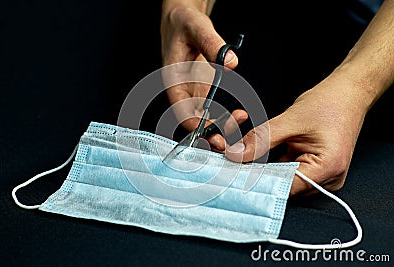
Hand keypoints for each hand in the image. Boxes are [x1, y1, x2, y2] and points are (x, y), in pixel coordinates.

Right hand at [160, 3, 247, 150]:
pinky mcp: (203, 92)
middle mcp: (182, 91)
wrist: (184, 21)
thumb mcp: (196, 28)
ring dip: (219, 128)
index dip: (193, 124)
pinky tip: (239, 115)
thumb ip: (212, 43)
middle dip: (209, 133)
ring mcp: (192, 93)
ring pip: (203, 120)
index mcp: (173, 81)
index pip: (180, 109)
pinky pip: (212, 111)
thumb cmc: (183, 24)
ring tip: (239, 122)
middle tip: (229, 138)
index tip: (211, 132)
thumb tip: (230, 62)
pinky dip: (224, 118)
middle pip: (192, 120)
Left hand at [226, 70, 369, 196]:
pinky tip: (265, 152)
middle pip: (283, 186)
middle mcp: (328, 179)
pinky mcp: (317, 169)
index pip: (285, 187)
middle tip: (237, 160)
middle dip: (260, 173)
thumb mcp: (290, 120)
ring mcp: (324, 176)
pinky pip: (290, 172)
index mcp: (327, 168)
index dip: (259, 180)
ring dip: (267, 167)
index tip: (236, 172)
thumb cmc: (329, 102)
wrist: (349, 93)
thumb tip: (236, 153)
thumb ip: (262, 139)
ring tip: (252, 153)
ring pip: (284, 179)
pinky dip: (276, 163)